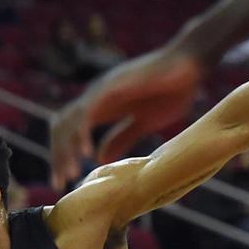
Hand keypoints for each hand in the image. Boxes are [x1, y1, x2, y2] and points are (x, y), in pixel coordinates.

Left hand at [49, 49, 202, 185]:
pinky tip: (87, 154)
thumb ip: (122, 138)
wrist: (191, 64)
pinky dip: (83, 133)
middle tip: (60, 184)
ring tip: (71, 173)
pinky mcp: (111, 86)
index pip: (68, 133)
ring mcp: (100, 90)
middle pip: (61, 129)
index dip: (62, 156)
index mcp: (100, 107)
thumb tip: (99, 159)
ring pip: (69, 122)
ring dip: (66, 149)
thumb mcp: (143, 122)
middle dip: (58, 157)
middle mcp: (94, 98)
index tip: (64, 181)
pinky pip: (88, 112)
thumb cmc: (171, 90)